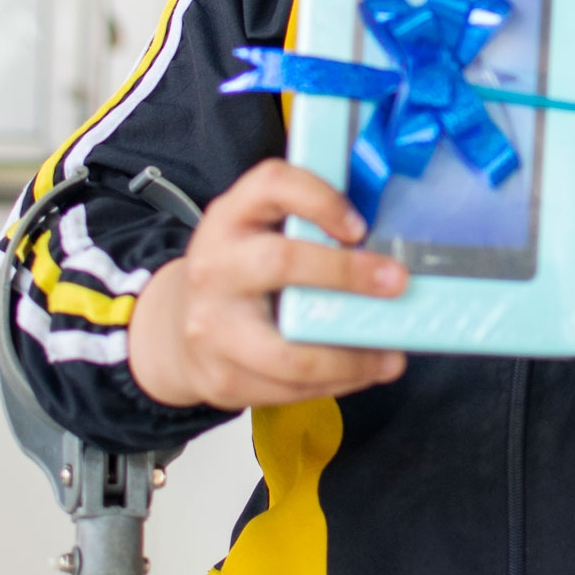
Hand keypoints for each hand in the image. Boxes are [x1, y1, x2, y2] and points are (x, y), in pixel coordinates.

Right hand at [129, 159, 407, 409]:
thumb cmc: (240, 272)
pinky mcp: (223, 378)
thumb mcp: (261, 230)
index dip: (320, 199)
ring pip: (290, 352)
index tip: (359, 225)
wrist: (177, 328)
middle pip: (281, 262)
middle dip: (348, 273)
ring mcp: (213, 327)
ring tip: (390, 356)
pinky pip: (290, 390)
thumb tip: (387, 245)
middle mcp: (215, 266)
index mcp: (230, 217)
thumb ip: (309, 223)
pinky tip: (362, 371)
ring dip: (352, 357)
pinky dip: (337, 383)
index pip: (271, 184)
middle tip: (397, 283)